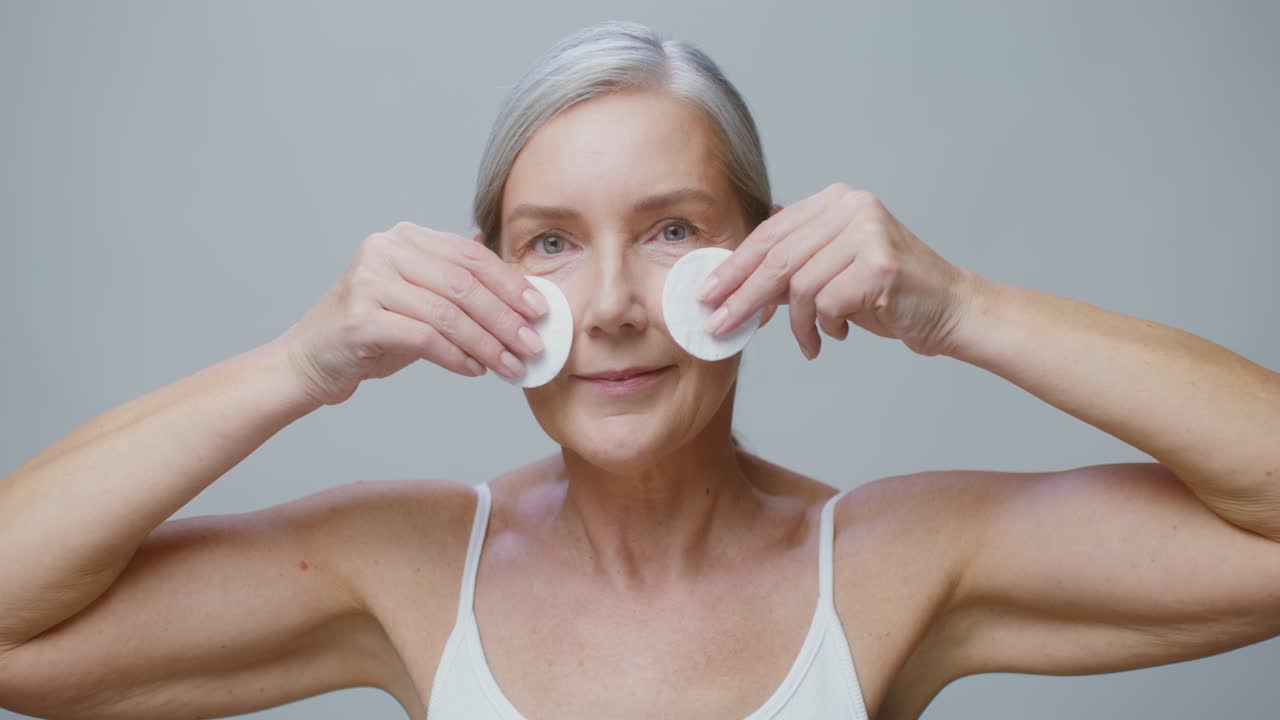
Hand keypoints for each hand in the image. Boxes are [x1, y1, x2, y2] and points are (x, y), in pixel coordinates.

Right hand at [279, 222, 549, 405]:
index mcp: (405, 238)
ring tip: (510, 366)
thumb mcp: (419, 299)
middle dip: (505, 318)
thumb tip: (522, 291)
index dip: (511, 283)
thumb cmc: (373, 331)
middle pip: (463, 284)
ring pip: (447, 313)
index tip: (540, 310)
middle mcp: (384, 251)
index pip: (471, 256)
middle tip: (532, 345)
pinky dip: (456, 356)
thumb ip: (458, 286)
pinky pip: (423, 337)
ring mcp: (368, 282)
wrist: (310, 359)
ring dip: (487, 343)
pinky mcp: (359, 318)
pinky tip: (474, 370)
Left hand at [698, 183, 979, 358]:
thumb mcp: (831, 271)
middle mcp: (851, 207)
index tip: (707, 294)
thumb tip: (730, 285)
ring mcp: (868, 232)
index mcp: (835, 201)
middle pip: (776, 258)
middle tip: (720, 326)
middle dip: (742, 298)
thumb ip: (790, 267)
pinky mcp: (880, 264)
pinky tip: (838, 334)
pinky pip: (826, 303)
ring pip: (799, 286)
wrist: (949, 309)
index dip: (734, 266)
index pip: (769, 233)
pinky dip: (825, 327)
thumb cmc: (886, 295)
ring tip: (809, 340)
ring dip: (797, 324)